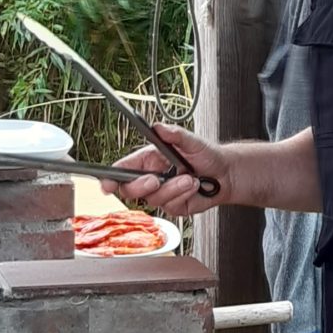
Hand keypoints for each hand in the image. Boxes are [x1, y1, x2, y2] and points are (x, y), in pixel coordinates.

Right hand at [106, 123, 225, 217]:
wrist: (226, 173)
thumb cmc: (206, 155)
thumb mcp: (191, 140)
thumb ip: (174, 134)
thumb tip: (158, 127)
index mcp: (148, 160)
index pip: (122, 170)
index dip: (110, 179)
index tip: (107, 184)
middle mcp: (151, 178)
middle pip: (130, 190)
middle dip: (141, 186)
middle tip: (155, 179)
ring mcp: (162, 194)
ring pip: (154, 199)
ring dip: (173, 188)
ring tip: (190, 178)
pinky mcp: (173, 206)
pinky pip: (171, 206)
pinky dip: (184, 194)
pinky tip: (194, 186)